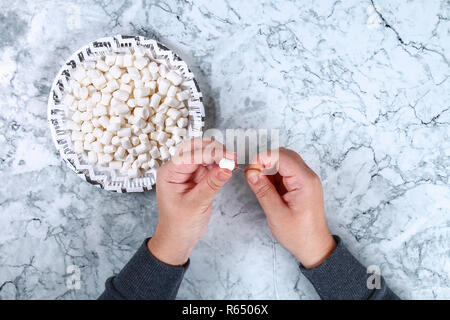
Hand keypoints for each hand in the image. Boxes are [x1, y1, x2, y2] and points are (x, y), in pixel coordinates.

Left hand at [148, 138, 234, 265]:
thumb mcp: (195, 205)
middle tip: (232, 157)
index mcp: (169, 173)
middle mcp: (177, 169)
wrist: (177, 239)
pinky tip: (229, 167)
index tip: (227, 156)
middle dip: (215, 150)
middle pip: (196, 149)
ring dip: (220, 156)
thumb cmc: (178, 225)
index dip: (210, 153)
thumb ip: (211, 185)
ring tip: (233, 162)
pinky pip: (210, 166)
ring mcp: (188, 173)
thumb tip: (226, 168)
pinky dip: (220, 165)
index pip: (190, 154)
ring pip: (205, 155)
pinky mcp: (198, 178)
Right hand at [245, 148, 335, 267]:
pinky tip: (264, 185)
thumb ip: (263, 191)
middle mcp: (307, 177)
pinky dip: (272, 175)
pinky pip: (284, 172)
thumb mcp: (276, 214)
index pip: (282, 157)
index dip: (263, 159)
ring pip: (283, 162)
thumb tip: (251, 173)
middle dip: (264, 160)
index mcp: (305, 181)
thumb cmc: (299, 234)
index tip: (249, 170)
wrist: (314, 247)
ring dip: (268, 167)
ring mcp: (305, 180)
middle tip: (251, 174)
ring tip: (256, 181)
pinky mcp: (300, 185)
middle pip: (284, 155)